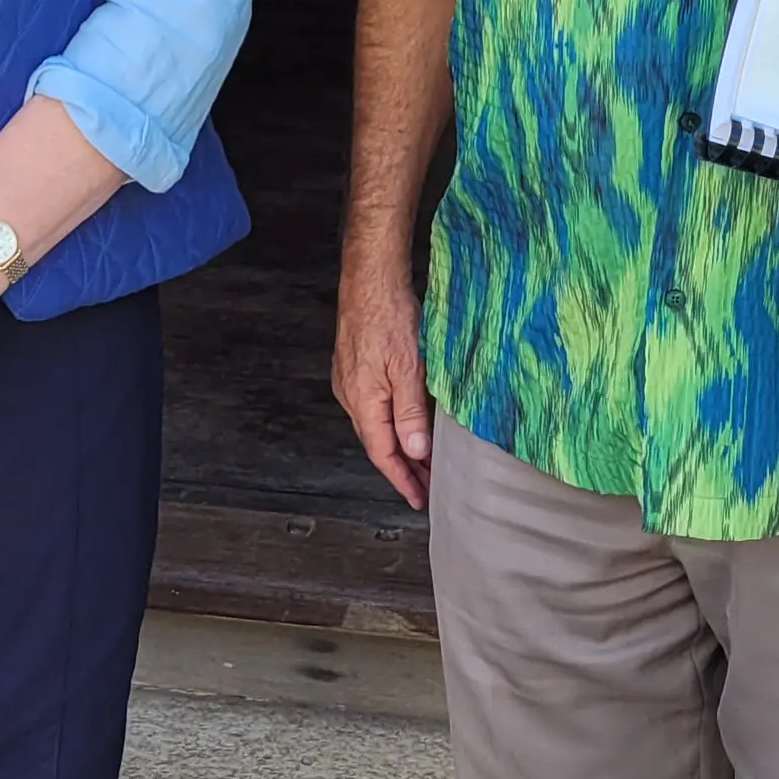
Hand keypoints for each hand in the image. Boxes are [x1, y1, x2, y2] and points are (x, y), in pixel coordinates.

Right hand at [332, 262, 435, 510]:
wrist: (370, 280)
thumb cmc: (388, 318)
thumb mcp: (408, 370)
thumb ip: (411, 414)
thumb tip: (416, 451)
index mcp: (363, 402)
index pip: (383, 454)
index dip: (403, 479)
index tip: (419, 498)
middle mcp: (351, 395)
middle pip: (378, 443)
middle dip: (404, 467)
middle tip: (428, 484)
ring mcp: (351, 381)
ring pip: (376, 425)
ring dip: (399, 444)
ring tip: (423, 458)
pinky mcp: (355, 367)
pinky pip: (374, 406)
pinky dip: (392, 422)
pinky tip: (408, 421)